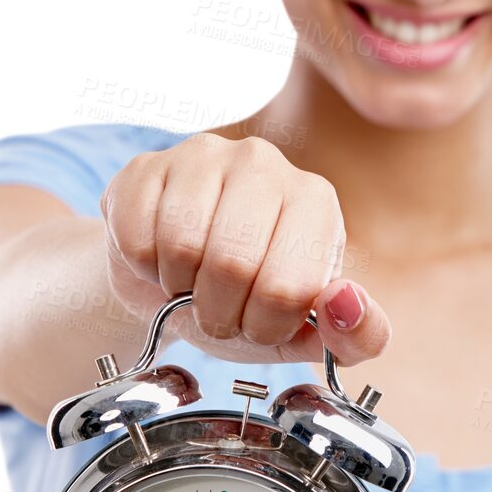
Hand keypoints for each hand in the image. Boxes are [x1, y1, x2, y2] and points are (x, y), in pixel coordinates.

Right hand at [98, 132, 391, 368]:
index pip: (288, 286)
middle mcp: (264, 164)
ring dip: (180, 290)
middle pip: (232, 264)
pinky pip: (137, 236)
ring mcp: (202, 156)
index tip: (260, 323)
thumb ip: (355, 335)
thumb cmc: (246, 301)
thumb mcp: (307, 332)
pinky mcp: (145, 166)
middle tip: (218, 312)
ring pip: (181, 246)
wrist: (170, 282)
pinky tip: (159, 260)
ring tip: (190, 284)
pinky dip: (144, 270)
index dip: (265, 326)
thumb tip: (347, 303)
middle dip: (219, 313)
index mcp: (315, 201)